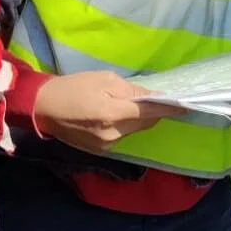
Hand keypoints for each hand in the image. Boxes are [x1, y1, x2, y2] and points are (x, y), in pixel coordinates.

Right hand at [33, 71, 178, 155]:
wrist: (43, 107)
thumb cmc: (74, 87)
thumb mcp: (104, 80)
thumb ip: (131, 91)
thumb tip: (154, 98)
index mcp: (114, 114)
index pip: (151, 112)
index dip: (169, 108)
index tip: (187, 106)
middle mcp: (114, 134)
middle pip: (145, 123)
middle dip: (153, 112)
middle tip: (158, 100)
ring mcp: (107, 145)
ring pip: (135, 130)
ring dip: (139, 119)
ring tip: (133, 105)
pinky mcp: (101, 150)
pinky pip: (123, 136)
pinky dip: (126, 125)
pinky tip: (118, 115)